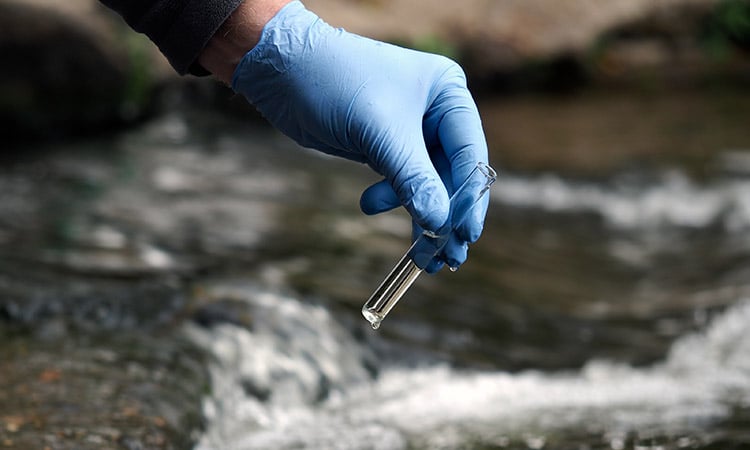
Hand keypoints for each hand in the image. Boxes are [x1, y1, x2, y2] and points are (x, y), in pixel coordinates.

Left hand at [231, 1, 489, 271]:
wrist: (281, 71)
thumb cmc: (335, 84)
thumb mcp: (380, 133)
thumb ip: (413, 179)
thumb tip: (440, 224)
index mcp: (448, 93)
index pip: (470, 153)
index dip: (469, 197)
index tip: (465, 235)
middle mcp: (436, 111)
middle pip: (453, 175)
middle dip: (446, 215)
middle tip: (447, 258)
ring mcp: (411, 131)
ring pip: (427, 184)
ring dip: (421, 216)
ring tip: (419, 255)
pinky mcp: (386, 146)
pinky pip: (402, 182)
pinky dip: (394, 201)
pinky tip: (370, 206)